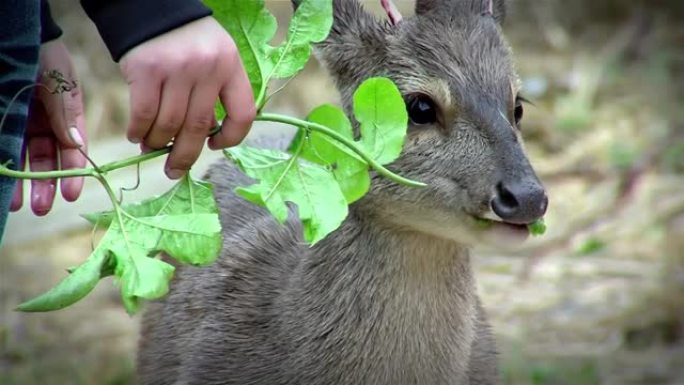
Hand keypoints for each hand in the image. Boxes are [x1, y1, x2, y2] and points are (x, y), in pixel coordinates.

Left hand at [10, 39, 86, 215]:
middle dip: (47, 185)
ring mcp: (23, 124)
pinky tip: (5, 187)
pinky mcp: (5, 124)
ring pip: (26, 160)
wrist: (16, 38)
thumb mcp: (58, 82)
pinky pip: (6, 150)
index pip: (73, 148)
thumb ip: (66, 114)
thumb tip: (77, 145)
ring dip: (26, 184)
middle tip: (43, 209)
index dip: (73, 172)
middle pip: (49, 160)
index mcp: (67, 115)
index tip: (71, 193)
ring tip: (21, 207)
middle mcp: (47, 124)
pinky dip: (6, 170)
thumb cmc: (43, 56)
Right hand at [120, 16, 255, 179]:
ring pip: (170, 124)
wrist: (151, 6)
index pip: (243, 114)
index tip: (215, 147)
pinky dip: (140, 130)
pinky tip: (137, 136)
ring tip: (151, 150)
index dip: (232, 138)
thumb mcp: (214, 57)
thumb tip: (206, 137)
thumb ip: (215, 92)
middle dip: (185, 156)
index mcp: (231, 65)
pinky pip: (144, 113)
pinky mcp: (146, 69)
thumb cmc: (185, 40)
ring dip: (158, 144)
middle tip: (175, 172)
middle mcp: (207, 68)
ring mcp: (177, 69)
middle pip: (200, 127)